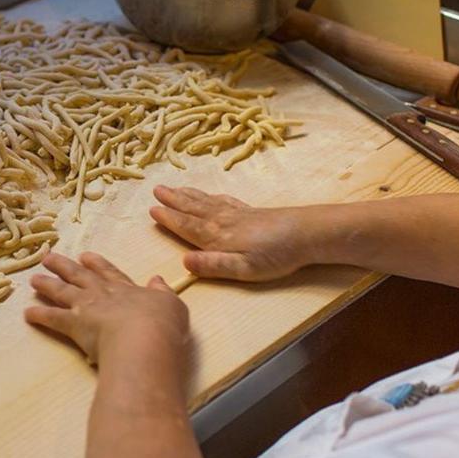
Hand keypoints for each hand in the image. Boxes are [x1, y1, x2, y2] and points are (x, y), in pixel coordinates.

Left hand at [26, 251, 189, 364]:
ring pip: (62, 291)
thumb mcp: (172, 304)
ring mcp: (86, 307)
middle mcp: (103, 294)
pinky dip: (39, 316)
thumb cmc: (162, 324)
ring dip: (47, 284)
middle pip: (80, 276)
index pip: (109, 272)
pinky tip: (27, 313)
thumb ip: (162, 292)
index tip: (85, 256)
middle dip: (65, 266)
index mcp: (127, 289)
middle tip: (50, 257)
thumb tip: (156, 280)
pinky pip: (52, 318)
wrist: (144, 339)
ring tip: (34, 278)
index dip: (97, 264)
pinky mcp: (74, 325)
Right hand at [150, 185, 311, 281]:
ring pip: (206, 202)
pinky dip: (212, 196)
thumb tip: (184, 262)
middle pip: (193, 209)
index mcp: (217, 237)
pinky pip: (224, 200)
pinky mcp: (251, 212)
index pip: (187, 226)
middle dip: (174, 200)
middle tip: (157, 189)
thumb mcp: (244, 269)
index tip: (152, 209)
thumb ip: (214, 265)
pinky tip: (211, 195)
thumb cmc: (276, 255)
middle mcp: (223, 221)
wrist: (306, 234)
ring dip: (189, 195)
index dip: (169, 218)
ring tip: (175, 188)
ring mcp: (238, 214)